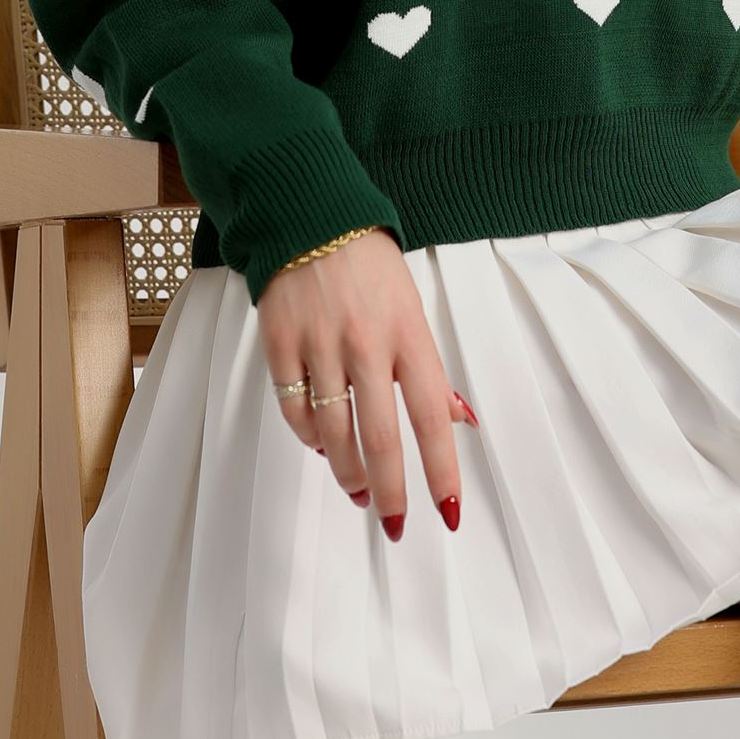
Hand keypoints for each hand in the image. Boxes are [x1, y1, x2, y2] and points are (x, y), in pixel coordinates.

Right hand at [256, 225, 477, 539]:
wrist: (309, 215)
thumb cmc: (369, 264)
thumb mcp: (412, 307)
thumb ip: (431, 368)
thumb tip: (460, 419)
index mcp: (409, 333)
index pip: (432, 415)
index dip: (441, 469)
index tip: (447, 510)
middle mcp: (366, 343)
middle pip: (382, 438)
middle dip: (391, 492)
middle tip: (396, 523)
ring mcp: (319, 344)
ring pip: (334, 433)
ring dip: (349, 473)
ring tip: (359, 492)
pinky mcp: (279, 343)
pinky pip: (295, 409)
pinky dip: (308, 437)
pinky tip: (320, 445)